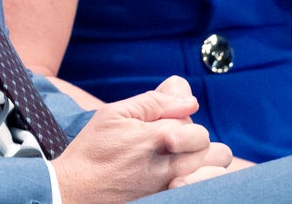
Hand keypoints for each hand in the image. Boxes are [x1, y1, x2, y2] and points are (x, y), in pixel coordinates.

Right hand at [51, 76, 232, 203]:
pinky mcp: (169, 198)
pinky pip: (202, 188)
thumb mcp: (114, 113)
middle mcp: (172, 164)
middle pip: (208, 144)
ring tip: (179, 159)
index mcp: (159, 137)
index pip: (191, 119)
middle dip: (193, 139)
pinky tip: (178, 176)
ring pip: (214, 169)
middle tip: (168, 143)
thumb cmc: (93, 150)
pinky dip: (198, 179)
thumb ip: (153, 102)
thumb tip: (188, 97)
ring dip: (203, 161)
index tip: (155, 124)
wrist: (77, 191)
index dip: (175, 117)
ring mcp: (173, 187)